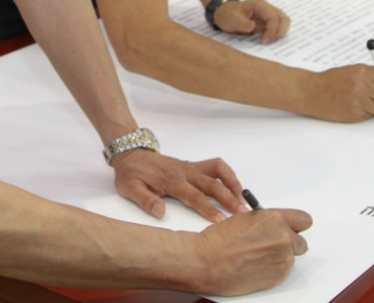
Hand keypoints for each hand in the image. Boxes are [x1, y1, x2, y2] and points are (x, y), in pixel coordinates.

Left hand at [111, 149, 246, 222]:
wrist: (130, 154)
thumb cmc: (131, 174)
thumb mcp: (130, 189)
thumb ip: (145, 200)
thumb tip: (161, 212)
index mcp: (171, 180)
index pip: (194, 196)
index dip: (208, 209)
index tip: (221, 220)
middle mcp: (184, 172)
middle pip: (212, 184)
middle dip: (228, 198)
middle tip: (242, 212)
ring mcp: (190, 167)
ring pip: (217, 171)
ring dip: (232, 183)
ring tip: (243, 198)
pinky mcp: (192, 166)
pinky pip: (214, 166)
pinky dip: (227, 174)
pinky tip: (234, 186)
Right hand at [194, 207, 311, 294]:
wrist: (207, 261)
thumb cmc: (220, 239)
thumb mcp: (245, 218)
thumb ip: (267, 221)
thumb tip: (275, 225)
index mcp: (275, 219)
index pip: (304, 220)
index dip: (296, 225)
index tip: (291, 228)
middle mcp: (284, 238)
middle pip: (301, 242)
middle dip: (289, 243)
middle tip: (272, 245)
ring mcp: (283, 259)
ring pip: (291, 258)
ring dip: (279, 257)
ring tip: (257, 257)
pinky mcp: (278, 276)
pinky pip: (283, 271)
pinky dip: (273, 269)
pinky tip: (255, 266)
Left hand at [213, 0, 289, 42]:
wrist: (223, 12)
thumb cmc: (227, 14)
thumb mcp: (231, 19)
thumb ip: (242, 23)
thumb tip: (254, 28)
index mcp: (259, 5)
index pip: (273, 17)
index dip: (271, 30)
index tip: (263, 41)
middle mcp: (266, 7)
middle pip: (283, 18)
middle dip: (279, 32)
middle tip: (268, 41)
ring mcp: (268, 13)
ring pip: (284, 21)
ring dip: (280, 32)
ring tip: (269, 40)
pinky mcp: (267, 20)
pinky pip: (278, 25)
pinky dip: (277, 32)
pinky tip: (269, 38)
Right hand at [298, 64, 373, 121]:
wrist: (311, 92)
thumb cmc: (330, 80)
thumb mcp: (352, 70)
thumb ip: (371, 74)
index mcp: (363, 72)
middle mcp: (363, 86)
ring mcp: (359, 101)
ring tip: (367, 102)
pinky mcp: (355, 114)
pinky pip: (371, 115)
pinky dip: (368, 112)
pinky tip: (356, 106)